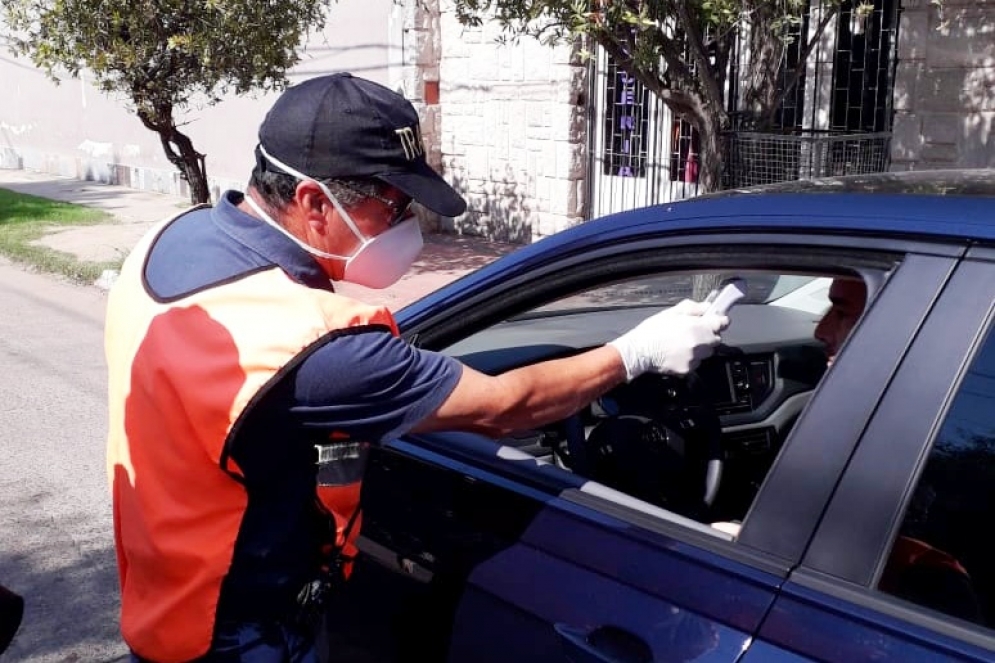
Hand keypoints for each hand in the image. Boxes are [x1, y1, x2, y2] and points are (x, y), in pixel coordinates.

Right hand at [607, 299, 728, 380]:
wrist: (638, 352)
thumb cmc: (652, 330)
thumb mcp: (672, 312)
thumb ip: (694, 308)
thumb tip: (709, 306)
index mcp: (697, 326)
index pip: (722, 323)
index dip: (719, 320)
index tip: (716, 320)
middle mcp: (699, 344)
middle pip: (716, 339)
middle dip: (708, 335)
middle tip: (693, 332)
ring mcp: (695, 358)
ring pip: (707, 352)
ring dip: (700, 348)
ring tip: (683, 344)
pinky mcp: (688, 369)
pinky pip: (696, 363)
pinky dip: (691, 358)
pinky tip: (678, 353)